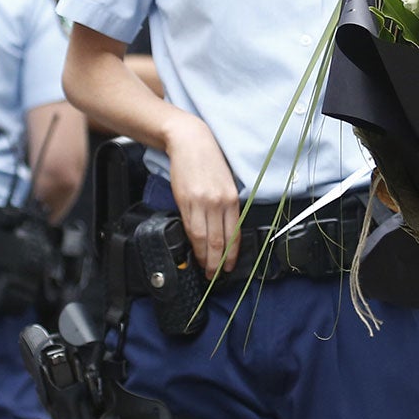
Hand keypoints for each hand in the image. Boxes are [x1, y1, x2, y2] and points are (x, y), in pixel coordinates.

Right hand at [163, 113, 241, 276]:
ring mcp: (201, 203)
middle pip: (219, 241)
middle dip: (217, 262)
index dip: (231, 254)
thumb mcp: (225, 183)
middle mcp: (218, 203)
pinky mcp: (185, 200)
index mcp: (232, 198)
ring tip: (204, 269)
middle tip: (215, 276)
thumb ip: (226, 206)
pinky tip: (193, 251)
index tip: (229, 267)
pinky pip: (190, 227)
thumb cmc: (209, 161)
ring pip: (203, 238)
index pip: (234, 234)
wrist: (189, 142)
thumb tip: (224, 230)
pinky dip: (193, 243)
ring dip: (204, 257)